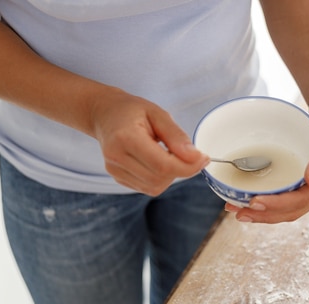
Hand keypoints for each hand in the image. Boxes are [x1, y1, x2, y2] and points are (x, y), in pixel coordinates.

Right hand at [90, 89, 208, 195]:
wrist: (104, 114)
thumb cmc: (132, 110)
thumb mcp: (158, 113)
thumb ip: (176, 136)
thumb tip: (195, 157)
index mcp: (125, 138)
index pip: (163, 165)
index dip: (188, 166)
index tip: (203, 158)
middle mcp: (116, 158)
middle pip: (160, 178)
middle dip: (181, 170)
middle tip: (189, 154)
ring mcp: (115, 170)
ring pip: (155, 186)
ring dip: (171, 175)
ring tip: (167, 153)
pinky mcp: (118, 178)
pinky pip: (148, 187)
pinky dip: (160, 178)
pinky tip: (156, 160)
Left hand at [225, 103, 308, 222]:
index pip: (299, 202)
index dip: (276, 205)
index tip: (254, 202)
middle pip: (288, 211)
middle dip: (263, 215)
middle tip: (238, 212)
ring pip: (283, 210)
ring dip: (260, 214)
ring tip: (237, 211)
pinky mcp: (300, 187)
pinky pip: (282, 201)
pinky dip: (265, 204)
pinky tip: (248, 201)